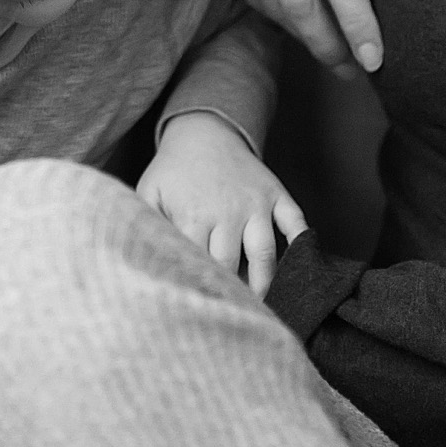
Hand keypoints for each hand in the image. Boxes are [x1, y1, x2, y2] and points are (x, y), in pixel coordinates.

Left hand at [135, 111, 307, 296]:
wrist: (203, 131)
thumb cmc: (173, 171)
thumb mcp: (149, 192)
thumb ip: (146, 225)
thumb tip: (144, 261)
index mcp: (193, 215)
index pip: (199, 263)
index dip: (200, 287)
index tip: (200, 309)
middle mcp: (228, 211)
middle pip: (231, 265)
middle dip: (231, 293)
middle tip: (230, 315)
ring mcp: (256, 203)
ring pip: (266, 253)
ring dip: (267, 283)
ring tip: (263, 309)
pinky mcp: (277, 194)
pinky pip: (295, 222)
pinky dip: (301, 244)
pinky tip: (301, 270)